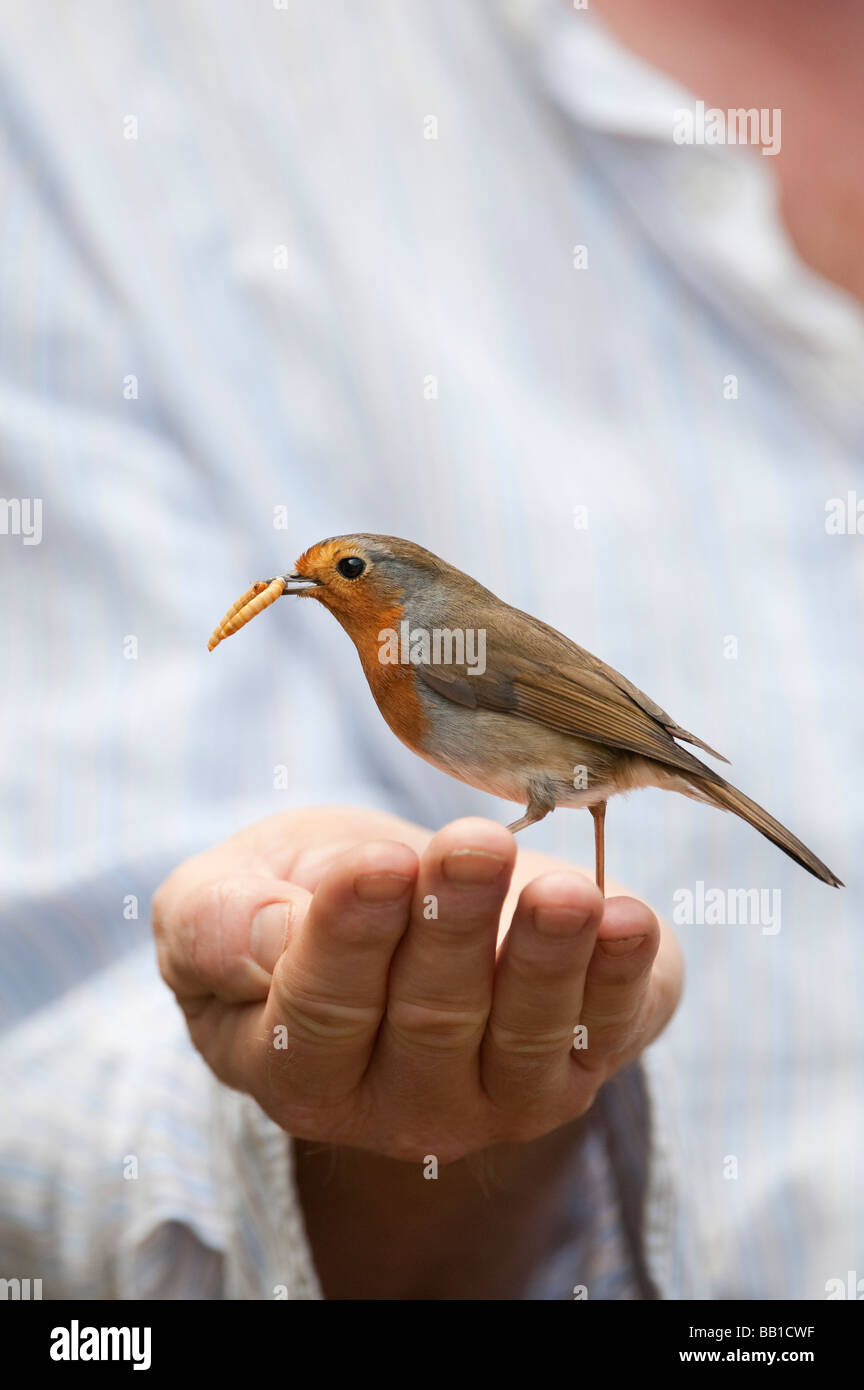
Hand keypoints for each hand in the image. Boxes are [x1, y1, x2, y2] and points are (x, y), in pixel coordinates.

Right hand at [153, 807, 681, 1163]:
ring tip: (564, 895)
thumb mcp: (221, 894)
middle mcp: (393, 1108)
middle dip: (454, 927)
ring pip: (524, 1036)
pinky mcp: (571, 1070)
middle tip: (473, 846)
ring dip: (546, 958)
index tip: (377, 865)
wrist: (399, 903)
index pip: (319, 1012)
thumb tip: (274, 938)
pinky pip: (603, 1030)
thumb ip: (221, 923)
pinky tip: (627, 921)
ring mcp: (491, 1100)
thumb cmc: (294, 895)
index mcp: (289, 1068)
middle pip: (430, 1021)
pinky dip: (619, 976)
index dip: (350, 938)